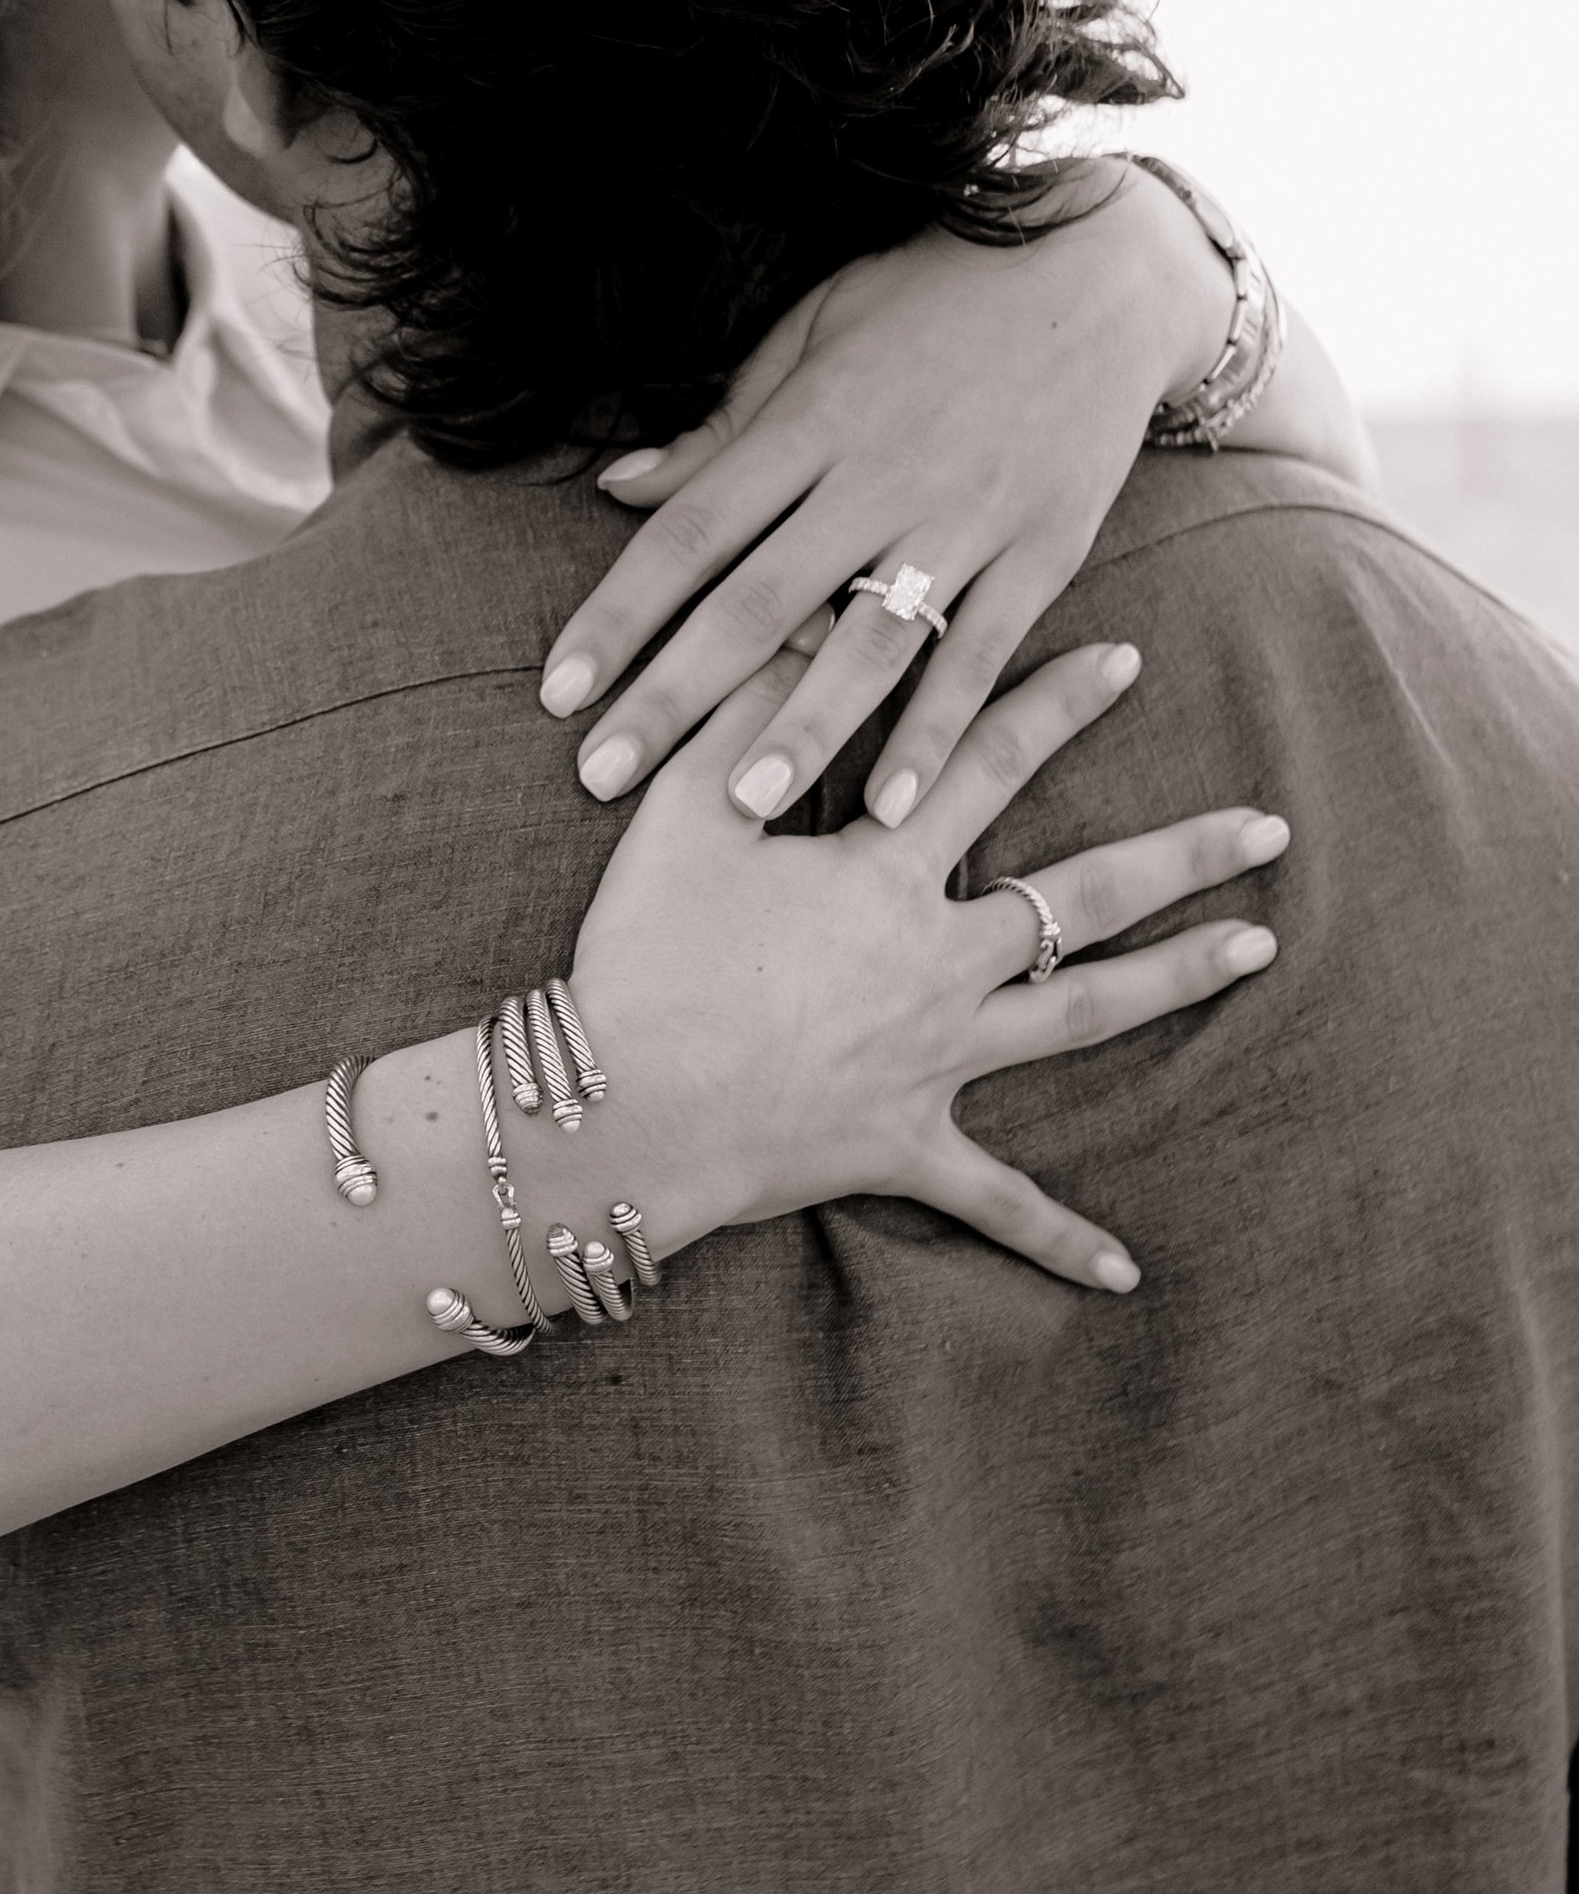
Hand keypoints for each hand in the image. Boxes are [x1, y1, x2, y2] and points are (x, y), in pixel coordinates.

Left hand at [539, 165, 1233, 827]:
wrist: (1106, 269)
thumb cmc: (937, 293)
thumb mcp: (819, 327)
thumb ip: (726, 424)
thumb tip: (620, 487)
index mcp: (811, 419)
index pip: (692, 530)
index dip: (620, 613)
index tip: (559, 690)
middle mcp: (881, 475)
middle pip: (760, 601)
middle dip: (676, 696)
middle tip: (602, 777)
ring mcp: (967, 519)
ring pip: (868, 642)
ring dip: (802, 731)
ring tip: (739, 807)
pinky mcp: (1042, 551)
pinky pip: (982, 656)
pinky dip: (938, 733)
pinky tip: (894, 806)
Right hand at [569, 635, 1284, 1290]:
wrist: (624, 1108)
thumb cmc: (647, 954)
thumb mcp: (686, 811)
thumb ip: (752, 708)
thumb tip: (816, 621)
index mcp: (886, 874)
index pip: (989, 764)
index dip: (1056, 703)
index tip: (1127, 659)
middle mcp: (937, 961)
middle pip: (1084, 895)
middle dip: (1183, 854)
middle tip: (1270, 825)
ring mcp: (935, 1059)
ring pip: (1081, 1017)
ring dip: (1176, 981)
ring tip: (1259, 949)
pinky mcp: (906, 1144)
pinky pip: (995, 1201)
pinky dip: (1057, 1238)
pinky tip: (1126, 1272)